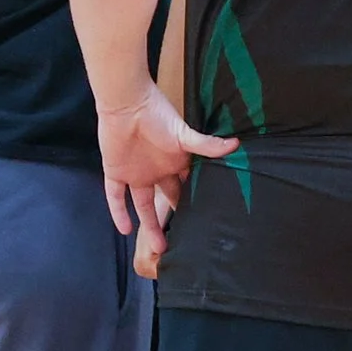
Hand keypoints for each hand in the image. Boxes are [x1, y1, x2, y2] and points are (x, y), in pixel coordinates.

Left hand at [98, 87, 237, 277]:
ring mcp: (136, 173)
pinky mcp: (116, 172)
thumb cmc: (157, 113)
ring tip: (159, 248)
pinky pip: (116, 197)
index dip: (192, 204)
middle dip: (174, 219)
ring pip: (142, 206)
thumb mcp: (184, 133)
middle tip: (184, 242)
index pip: (185, 188)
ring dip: (150, 226)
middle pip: (166, 201)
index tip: (203, 223)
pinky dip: (119, 213)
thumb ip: (207, 144)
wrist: (126, 103)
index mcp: (175, 163)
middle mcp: (157, 171)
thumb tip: (236, 144)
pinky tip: (125, 230)